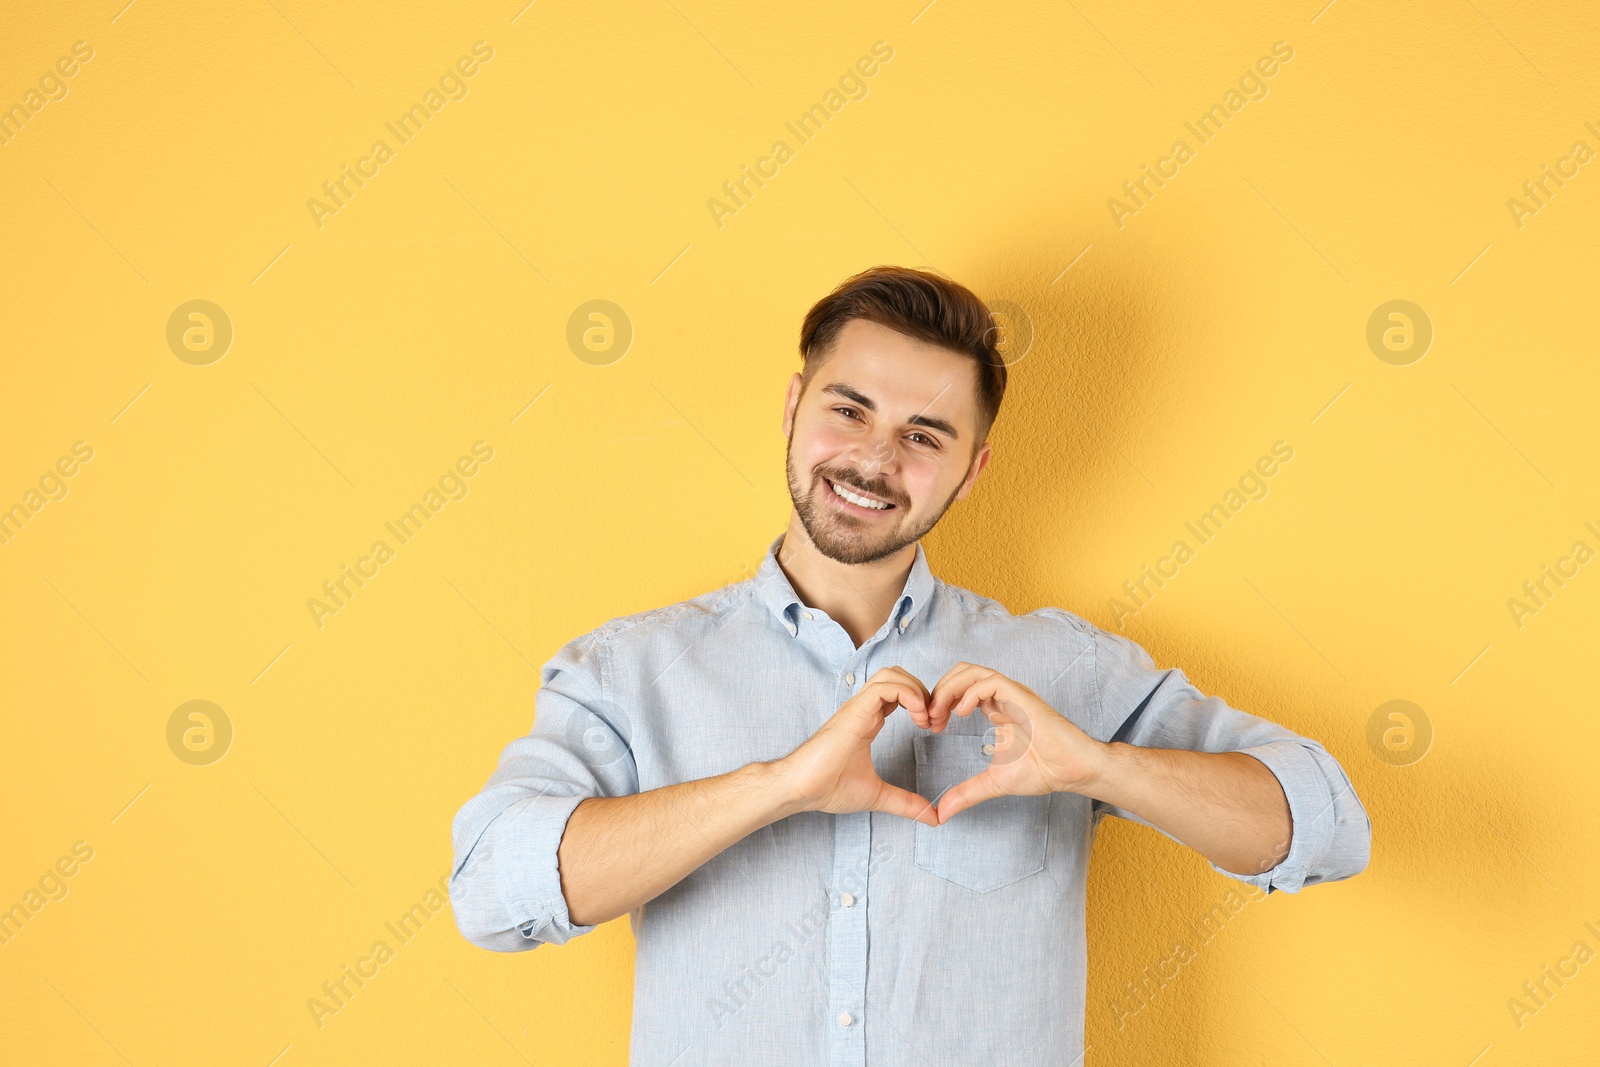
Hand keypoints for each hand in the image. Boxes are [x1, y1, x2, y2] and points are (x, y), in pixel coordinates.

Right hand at [774, 666, 939, 826]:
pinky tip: (917, 717)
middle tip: (933, 721)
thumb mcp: (878, 795)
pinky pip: (885, 686)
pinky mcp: (855, 710)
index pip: (898, 693)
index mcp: (868, 721)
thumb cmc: (828, 787)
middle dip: (923, 692)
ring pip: (892, 674)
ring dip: (916, 690)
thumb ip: (905, 803)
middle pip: (898, 675)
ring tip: (925, 718)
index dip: (921, 703)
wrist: (801, 788)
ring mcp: (858, 707)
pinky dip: (908, 694)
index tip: (932, 728)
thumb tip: (933, 817)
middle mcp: (864, 709)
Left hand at [920, 662, 1107, 823]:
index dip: (940, 702)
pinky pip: (992, 682)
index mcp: (996, 710)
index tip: (929, 725)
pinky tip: (961, 713)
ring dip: (950, 688)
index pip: (960, 689)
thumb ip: (967, 793)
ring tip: (940, 713)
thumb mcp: (994, 782)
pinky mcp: (1022, 698)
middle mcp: (1002, 698)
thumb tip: (942, 812)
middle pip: (962, 673)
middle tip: (928, 718)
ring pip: (974, 671)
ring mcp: (1013, 696)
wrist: (1072, 771)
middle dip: (939, 690)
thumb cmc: (1043, 771)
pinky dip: (971, 692)